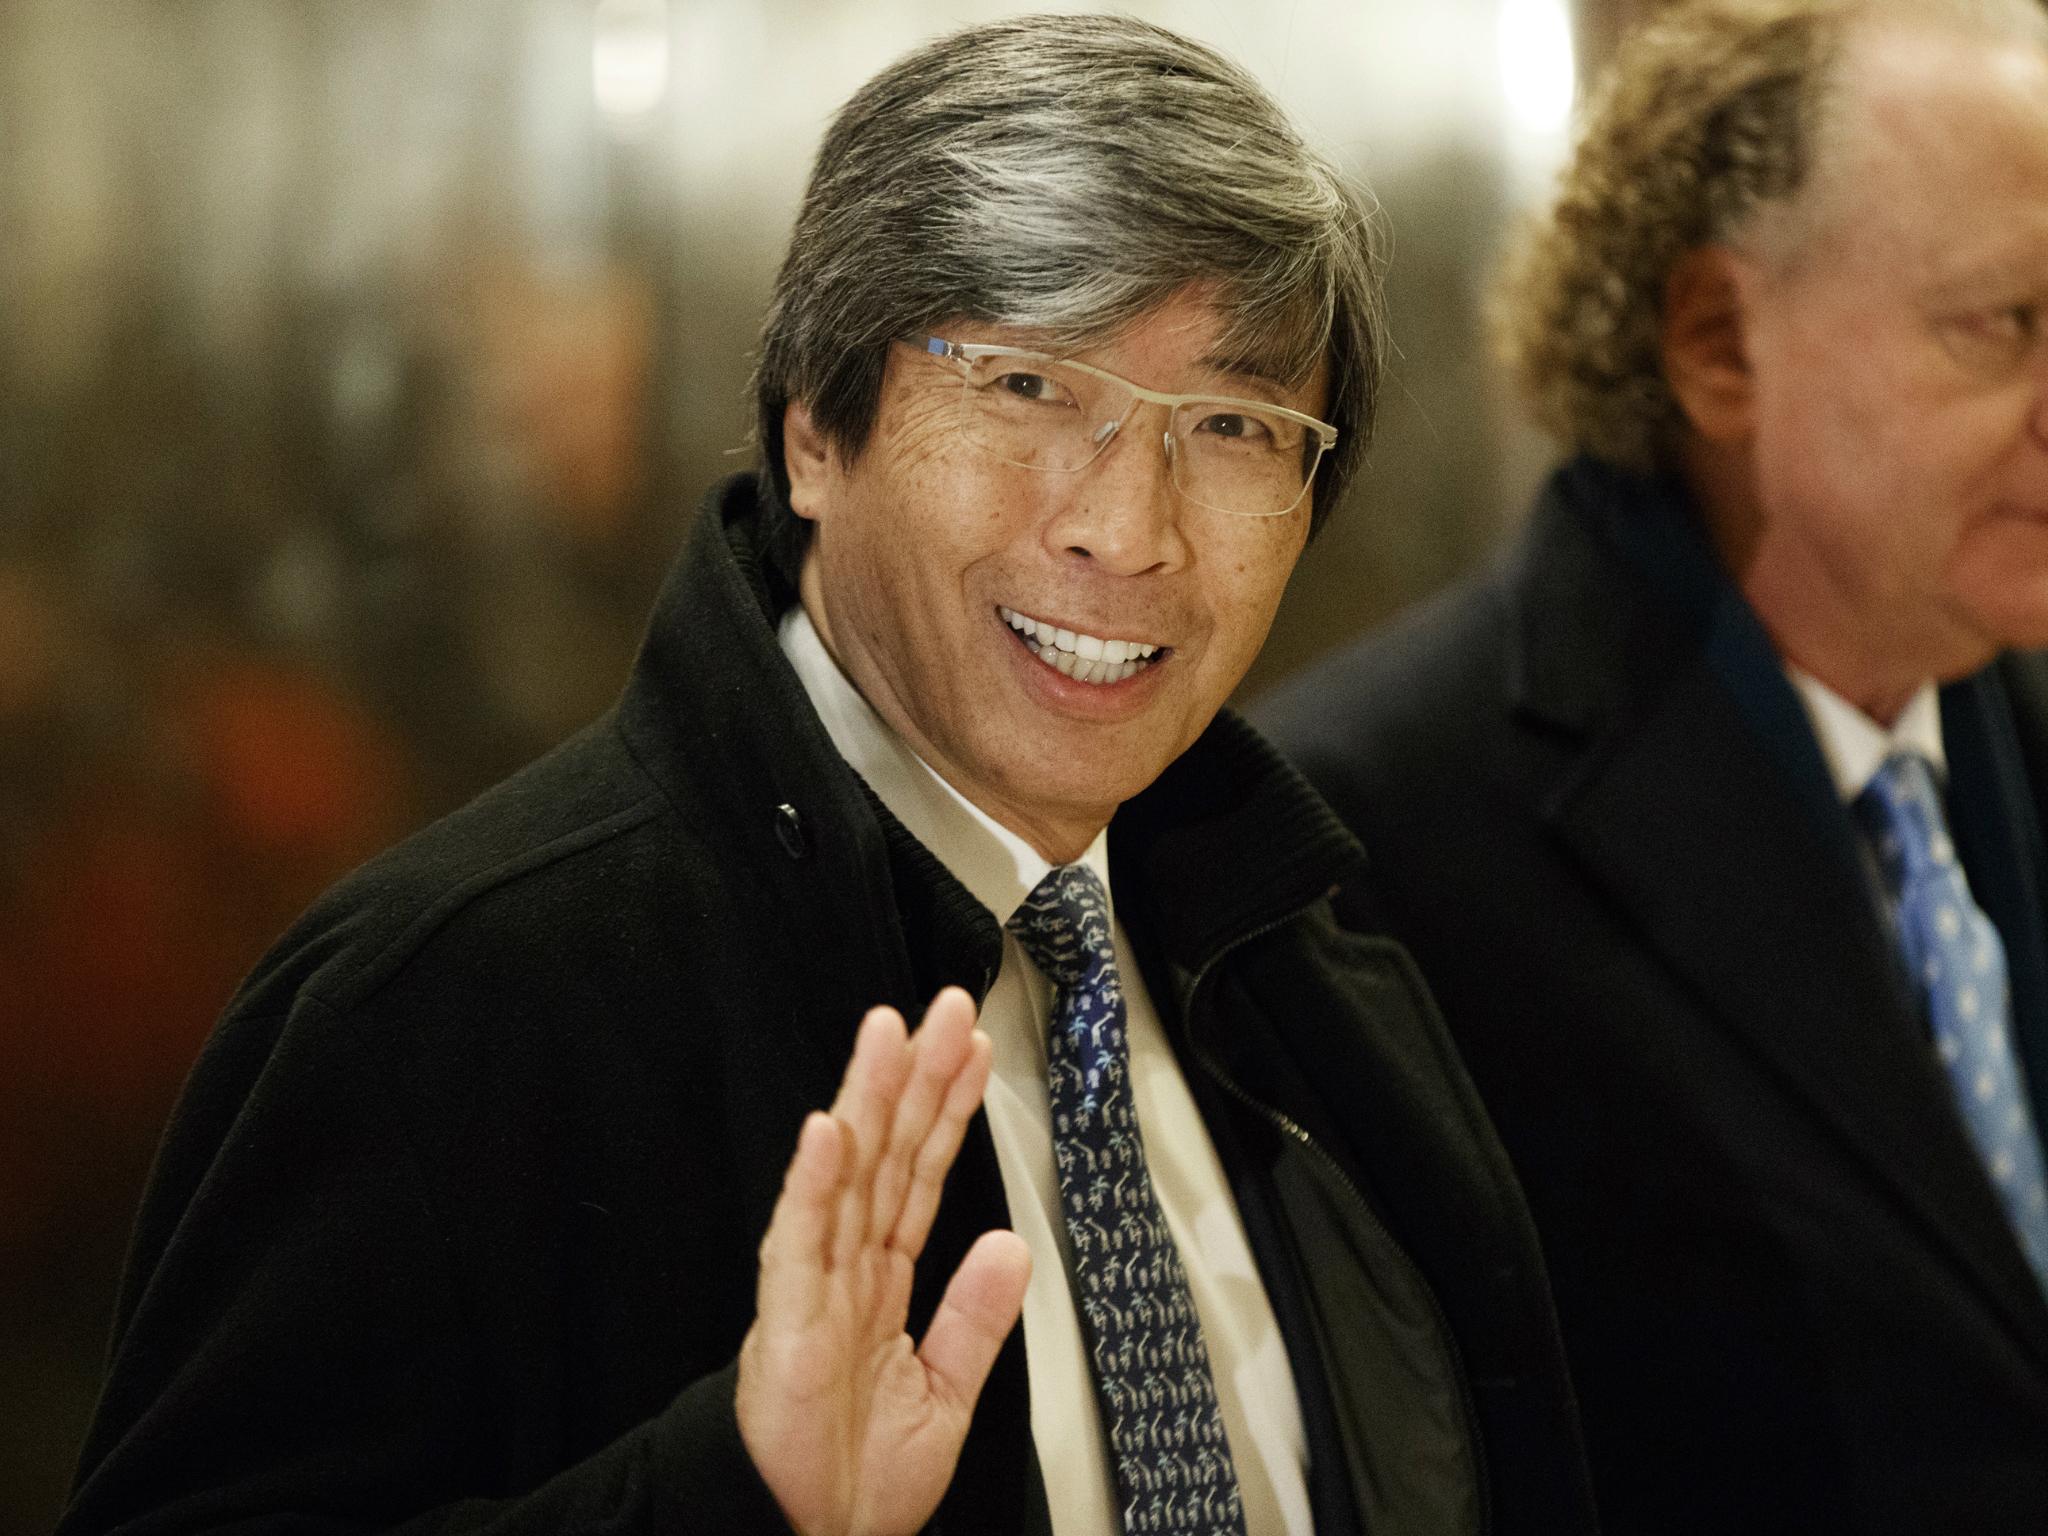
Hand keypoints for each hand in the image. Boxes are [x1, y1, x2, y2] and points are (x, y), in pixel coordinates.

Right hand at [736, 987, 1031, 1535]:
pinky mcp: (787, 1325)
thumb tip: (1011, 1242)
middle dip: (915, 1078)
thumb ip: (976, 1316)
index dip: (947, 1108)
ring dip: (866, 1101)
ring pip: (845, 1176)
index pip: (920, 1172)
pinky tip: (829, 1132)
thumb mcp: (946, 1392)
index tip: (972, 1048)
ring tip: (886, 1034)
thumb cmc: (855, 1478)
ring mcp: (814, 1289)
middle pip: (886, 1153)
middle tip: (943, 1009)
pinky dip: (813, 1186)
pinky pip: (799, 1244)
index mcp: (882, 1279)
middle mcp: (846, 1269)